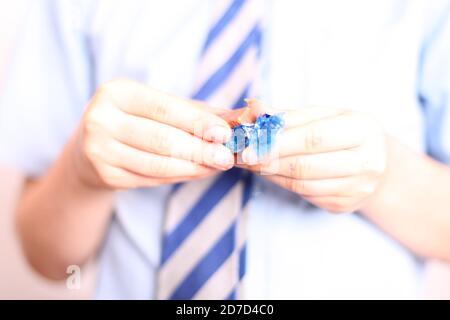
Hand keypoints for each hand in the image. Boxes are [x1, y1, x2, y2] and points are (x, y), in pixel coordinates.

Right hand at [72, 79, 233, 188]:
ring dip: (194, 167)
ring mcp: (99, 150)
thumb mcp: (157, 107)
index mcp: (116, 92)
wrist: (91, 148)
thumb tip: (237, 117)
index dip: (197, 121)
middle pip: (162, 139)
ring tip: (217, 165)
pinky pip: (151, 179)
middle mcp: (101, 119)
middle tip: (226, 157)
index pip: (164, 108)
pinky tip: (197, 172)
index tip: (225, 133)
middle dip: (200, 150)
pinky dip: (179, 177)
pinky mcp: (105, 175)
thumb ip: (194, 111)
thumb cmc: (135, 121)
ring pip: (158, 164)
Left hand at [241, 105, 386, 212]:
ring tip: (251, 163)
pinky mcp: (344, 205)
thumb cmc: (343, 131)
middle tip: (243, 157)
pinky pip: (305, 195)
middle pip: (305, 165)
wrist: (376, 162)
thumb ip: (289, 115)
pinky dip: (282, 183)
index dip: (278, 143)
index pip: (313, 138)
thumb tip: (253, 110)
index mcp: (363, 130)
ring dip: (270, 174)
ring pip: (302, 184)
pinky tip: (269, 172)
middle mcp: (367, 162)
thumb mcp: (323, 115)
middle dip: (268, 161)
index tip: (250, 146)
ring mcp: (357, 188)